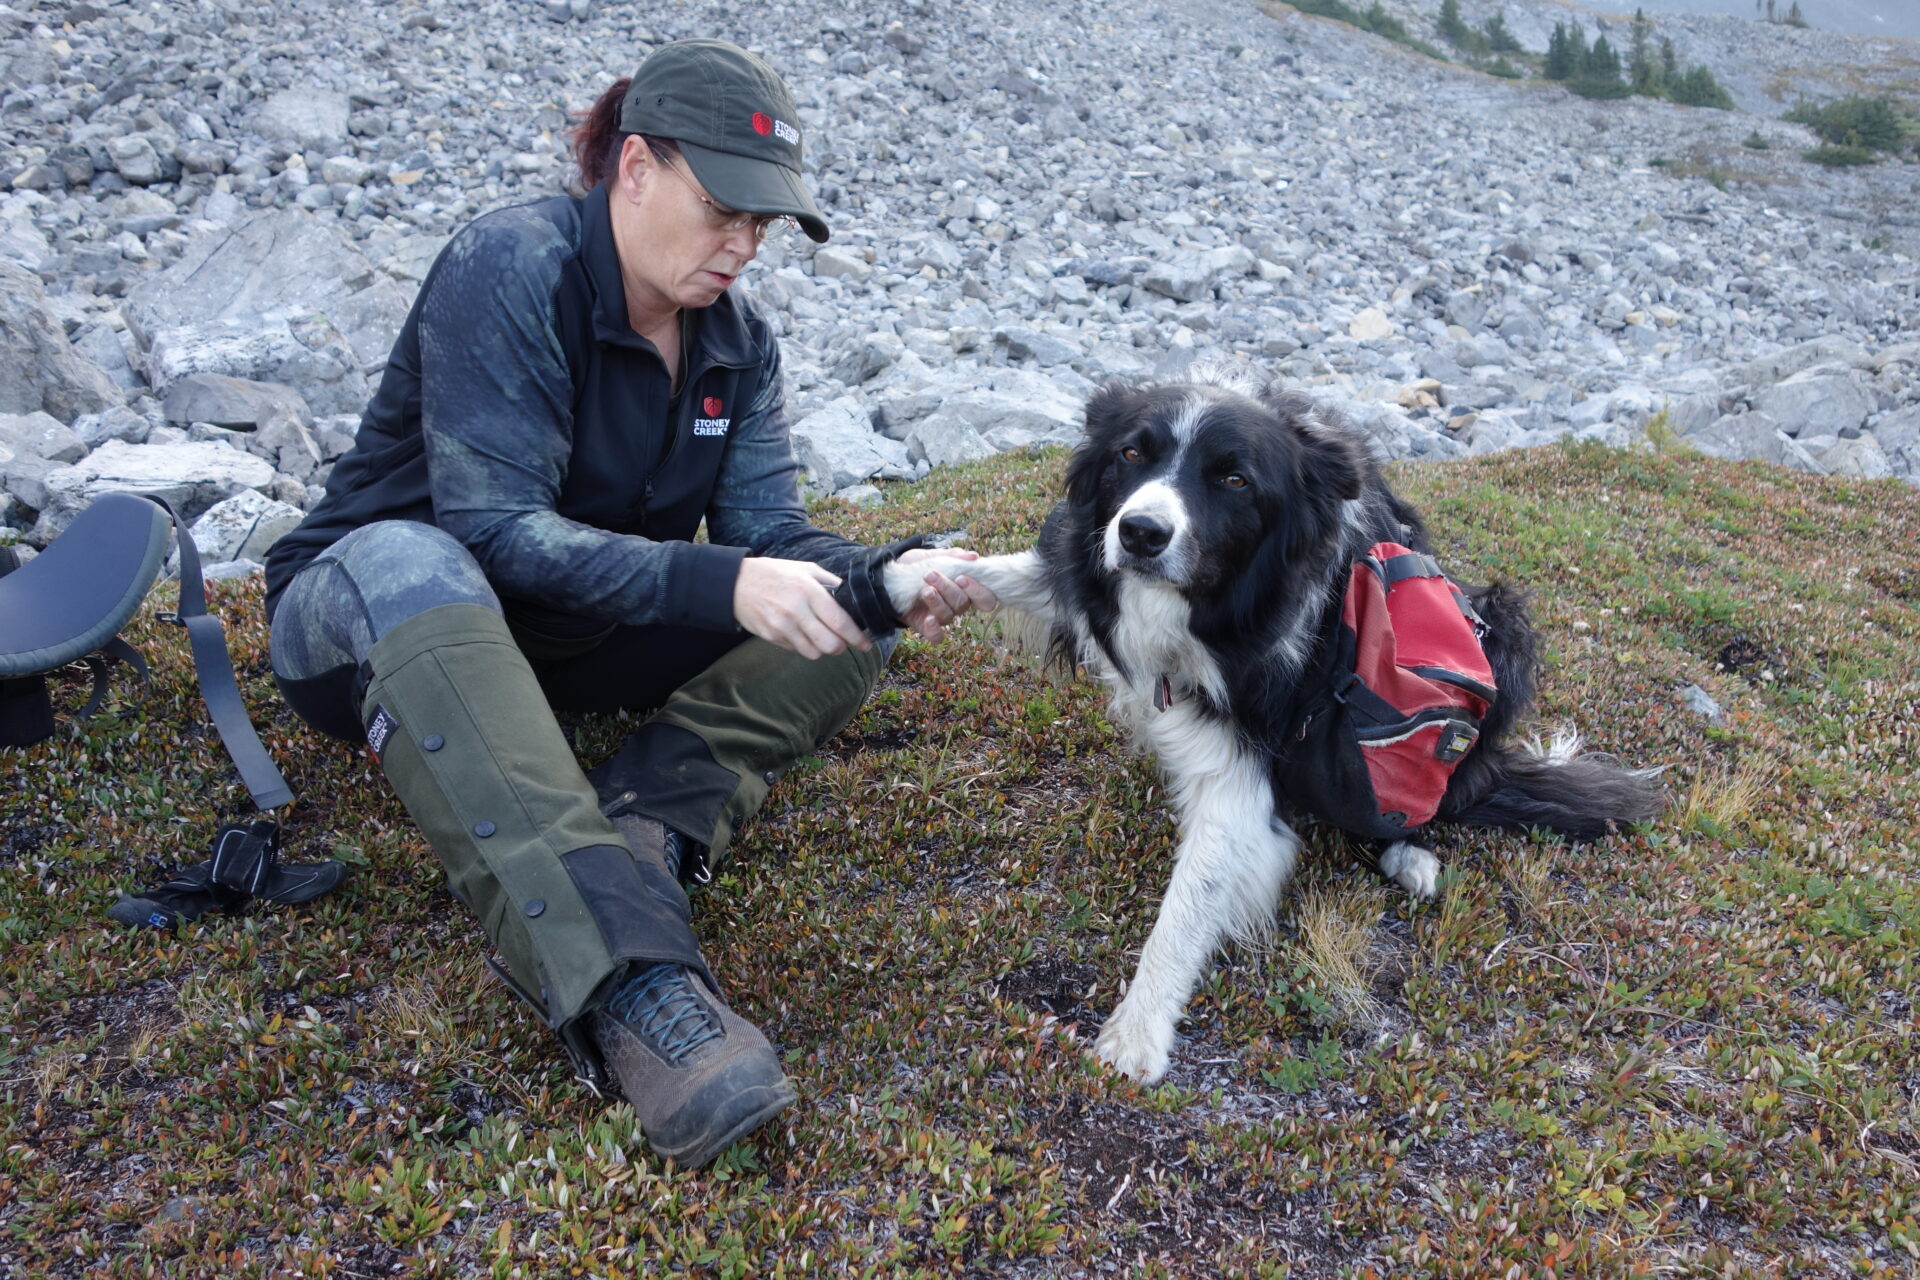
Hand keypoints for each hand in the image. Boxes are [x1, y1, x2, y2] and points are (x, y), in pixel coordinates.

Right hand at [733, 557, 868, 657]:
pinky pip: (797, 650)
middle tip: (844, 642)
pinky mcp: (771, 637)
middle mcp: (796, 611)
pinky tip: (803, 634)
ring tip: (823, 637)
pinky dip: (805, 646)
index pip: (839, 622)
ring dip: (823, 649)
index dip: (857, 637)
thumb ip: (829, 582)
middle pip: (830, 645)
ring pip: (814, 653)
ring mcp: (782, 627)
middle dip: (842, 647)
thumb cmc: (773, 573)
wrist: (734, 583)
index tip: (866, 644)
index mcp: (808, 591)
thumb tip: (850, 596)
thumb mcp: (804, 568)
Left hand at [895, 548, 998, 641]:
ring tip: (924, 589)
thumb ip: (952, 556)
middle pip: (963, 603)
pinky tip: (928, 619)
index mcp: (964, 588)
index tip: (962, 577)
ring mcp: (941, 617)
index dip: (978, 591)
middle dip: (948, 588)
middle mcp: (956, 604)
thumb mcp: (932, 555)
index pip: (985, 598)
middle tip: (931, 575)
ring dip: (936, 601)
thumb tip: (973, 556)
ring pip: (949, 615)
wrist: (887, 577)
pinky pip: (937, 636)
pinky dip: (934, 630)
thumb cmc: (916, 566)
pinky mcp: (927, 628)